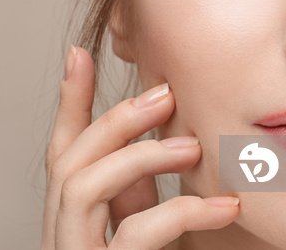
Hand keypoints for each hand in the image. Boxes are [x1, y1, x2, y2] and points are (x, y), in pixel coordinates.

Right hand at [41, 46, 238, 248]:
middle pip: (67, 163)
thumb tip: (150, 131)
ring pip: (83, 188)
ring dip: (140, 156)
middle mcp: (61, 235)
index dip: (69, 103)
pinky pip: (133, 234)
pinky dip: (180, 212)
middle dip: (114, 121)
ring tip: (193, 147)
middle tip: (165, 95)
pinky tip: (225, 206)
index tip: (80, 53)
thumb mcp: (138, 228)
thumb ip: (132, 189)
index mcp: (70, 219)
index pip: (61, 154)